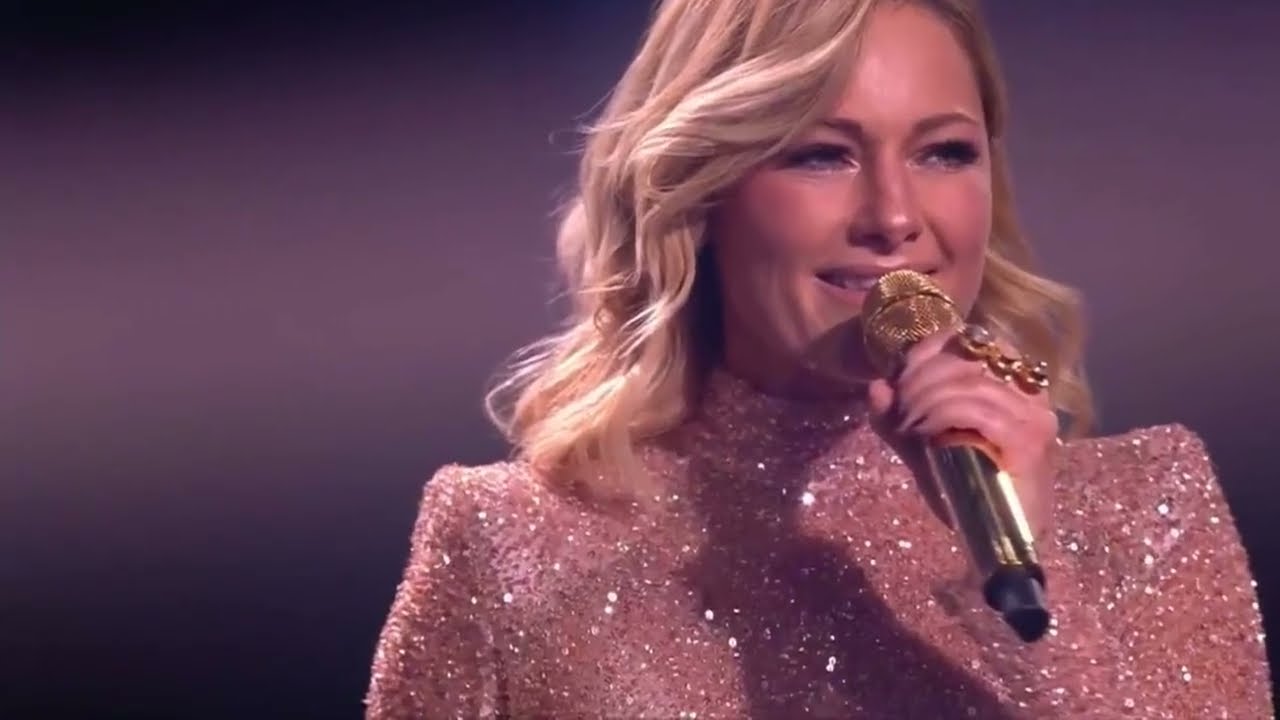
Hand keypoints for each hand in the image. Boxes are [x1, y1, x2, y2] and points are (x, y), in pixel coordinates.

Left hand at [866, 328, 1059, 541]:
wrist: (1001, 539)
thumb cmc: (968, 489)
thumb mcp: (923, 446)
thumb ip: (897, 416)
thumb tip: (875, 386)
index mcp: (1014, 383)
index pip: (974, 340)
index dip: (931, 349)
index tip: (901, 371)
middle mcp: (1031, 392)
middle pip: (967, 359)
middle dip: (920, 377)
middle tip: (897, 405)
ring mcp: (1033, 415)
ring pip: (968, 383)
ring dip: (925, 398)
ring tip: (907, 423)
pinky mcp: (1028, 440)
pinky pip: (975, 410)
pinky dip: (940, 416)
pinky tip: (923, 433)